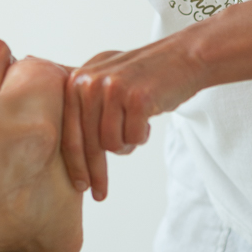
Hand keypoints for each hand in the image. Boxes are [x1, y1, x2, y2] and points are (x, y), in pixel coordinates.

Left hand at [62, 40, 204, 201]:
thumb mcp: (105, 78)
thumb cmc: (144, 75)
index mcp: (77, 79)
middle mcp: (90, 81)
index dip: (74, 163)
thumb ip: (85, 102)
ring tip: (135, 126)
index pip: (69, 130)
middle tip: (100, 194)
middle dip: (95, 171)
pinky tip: (147, 119)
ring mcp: (113, 88)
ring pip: (111, 144)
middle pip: (88, 142)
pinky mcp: (137, 98)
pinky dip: (141, 136)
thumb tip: (69, 150)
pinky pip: (134, 138)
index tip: (79, 186)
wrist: (182, 57)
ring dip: (126, 144)